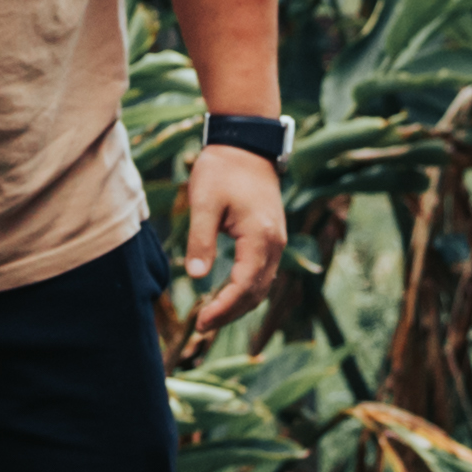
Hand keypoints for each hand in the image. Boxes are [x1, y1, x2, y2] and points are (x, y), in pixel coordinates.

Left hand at [171, 138, 288, 346]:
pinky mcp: (271, 237)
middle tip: (202, 326)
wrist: (245, 145)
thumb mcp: (204, 202)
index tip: (201, 322)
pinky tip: (226, 295)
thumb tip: (195, 277)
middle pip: (257, 293)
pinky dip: (246, 290)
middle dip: (230, 312)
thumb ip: (200, 240)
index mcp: (260, 237)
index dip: (224, 308)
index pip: (245, 286)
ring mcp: (276, 241)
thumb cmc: (221, 170)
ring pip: (262, 285)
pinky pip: (262, 273)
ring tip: (211, 316)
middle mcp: (274, 244)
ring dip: (239, 304)